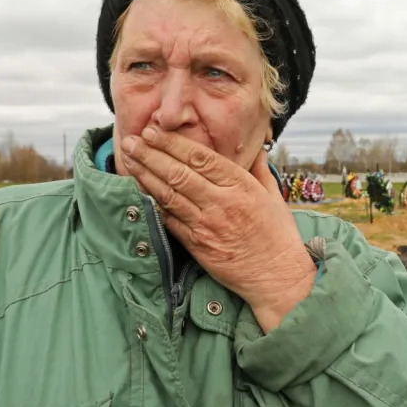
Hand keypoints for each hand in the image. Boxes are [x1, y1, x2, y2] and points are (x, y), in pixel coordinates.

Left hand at [120, 127, 316, 331]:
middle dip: (151, 154)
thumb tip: (256, 148)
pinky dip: (152, 204)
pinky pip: (169, 221)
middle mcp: (221, 203)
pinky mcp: (197, 245)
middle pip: (178, 173)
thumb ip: (259, 169)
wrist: (276, 276)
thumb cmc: (278, 235)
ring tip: (128, 159)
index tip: (154, 130)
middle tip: (131, 140)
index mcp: (240, 185)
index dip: (173, 143)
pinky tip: (138, 190)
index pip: (200, 158)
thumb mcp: (273, 195)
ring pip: (168, 195)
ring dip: (145, 175)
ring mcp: (206, 225)